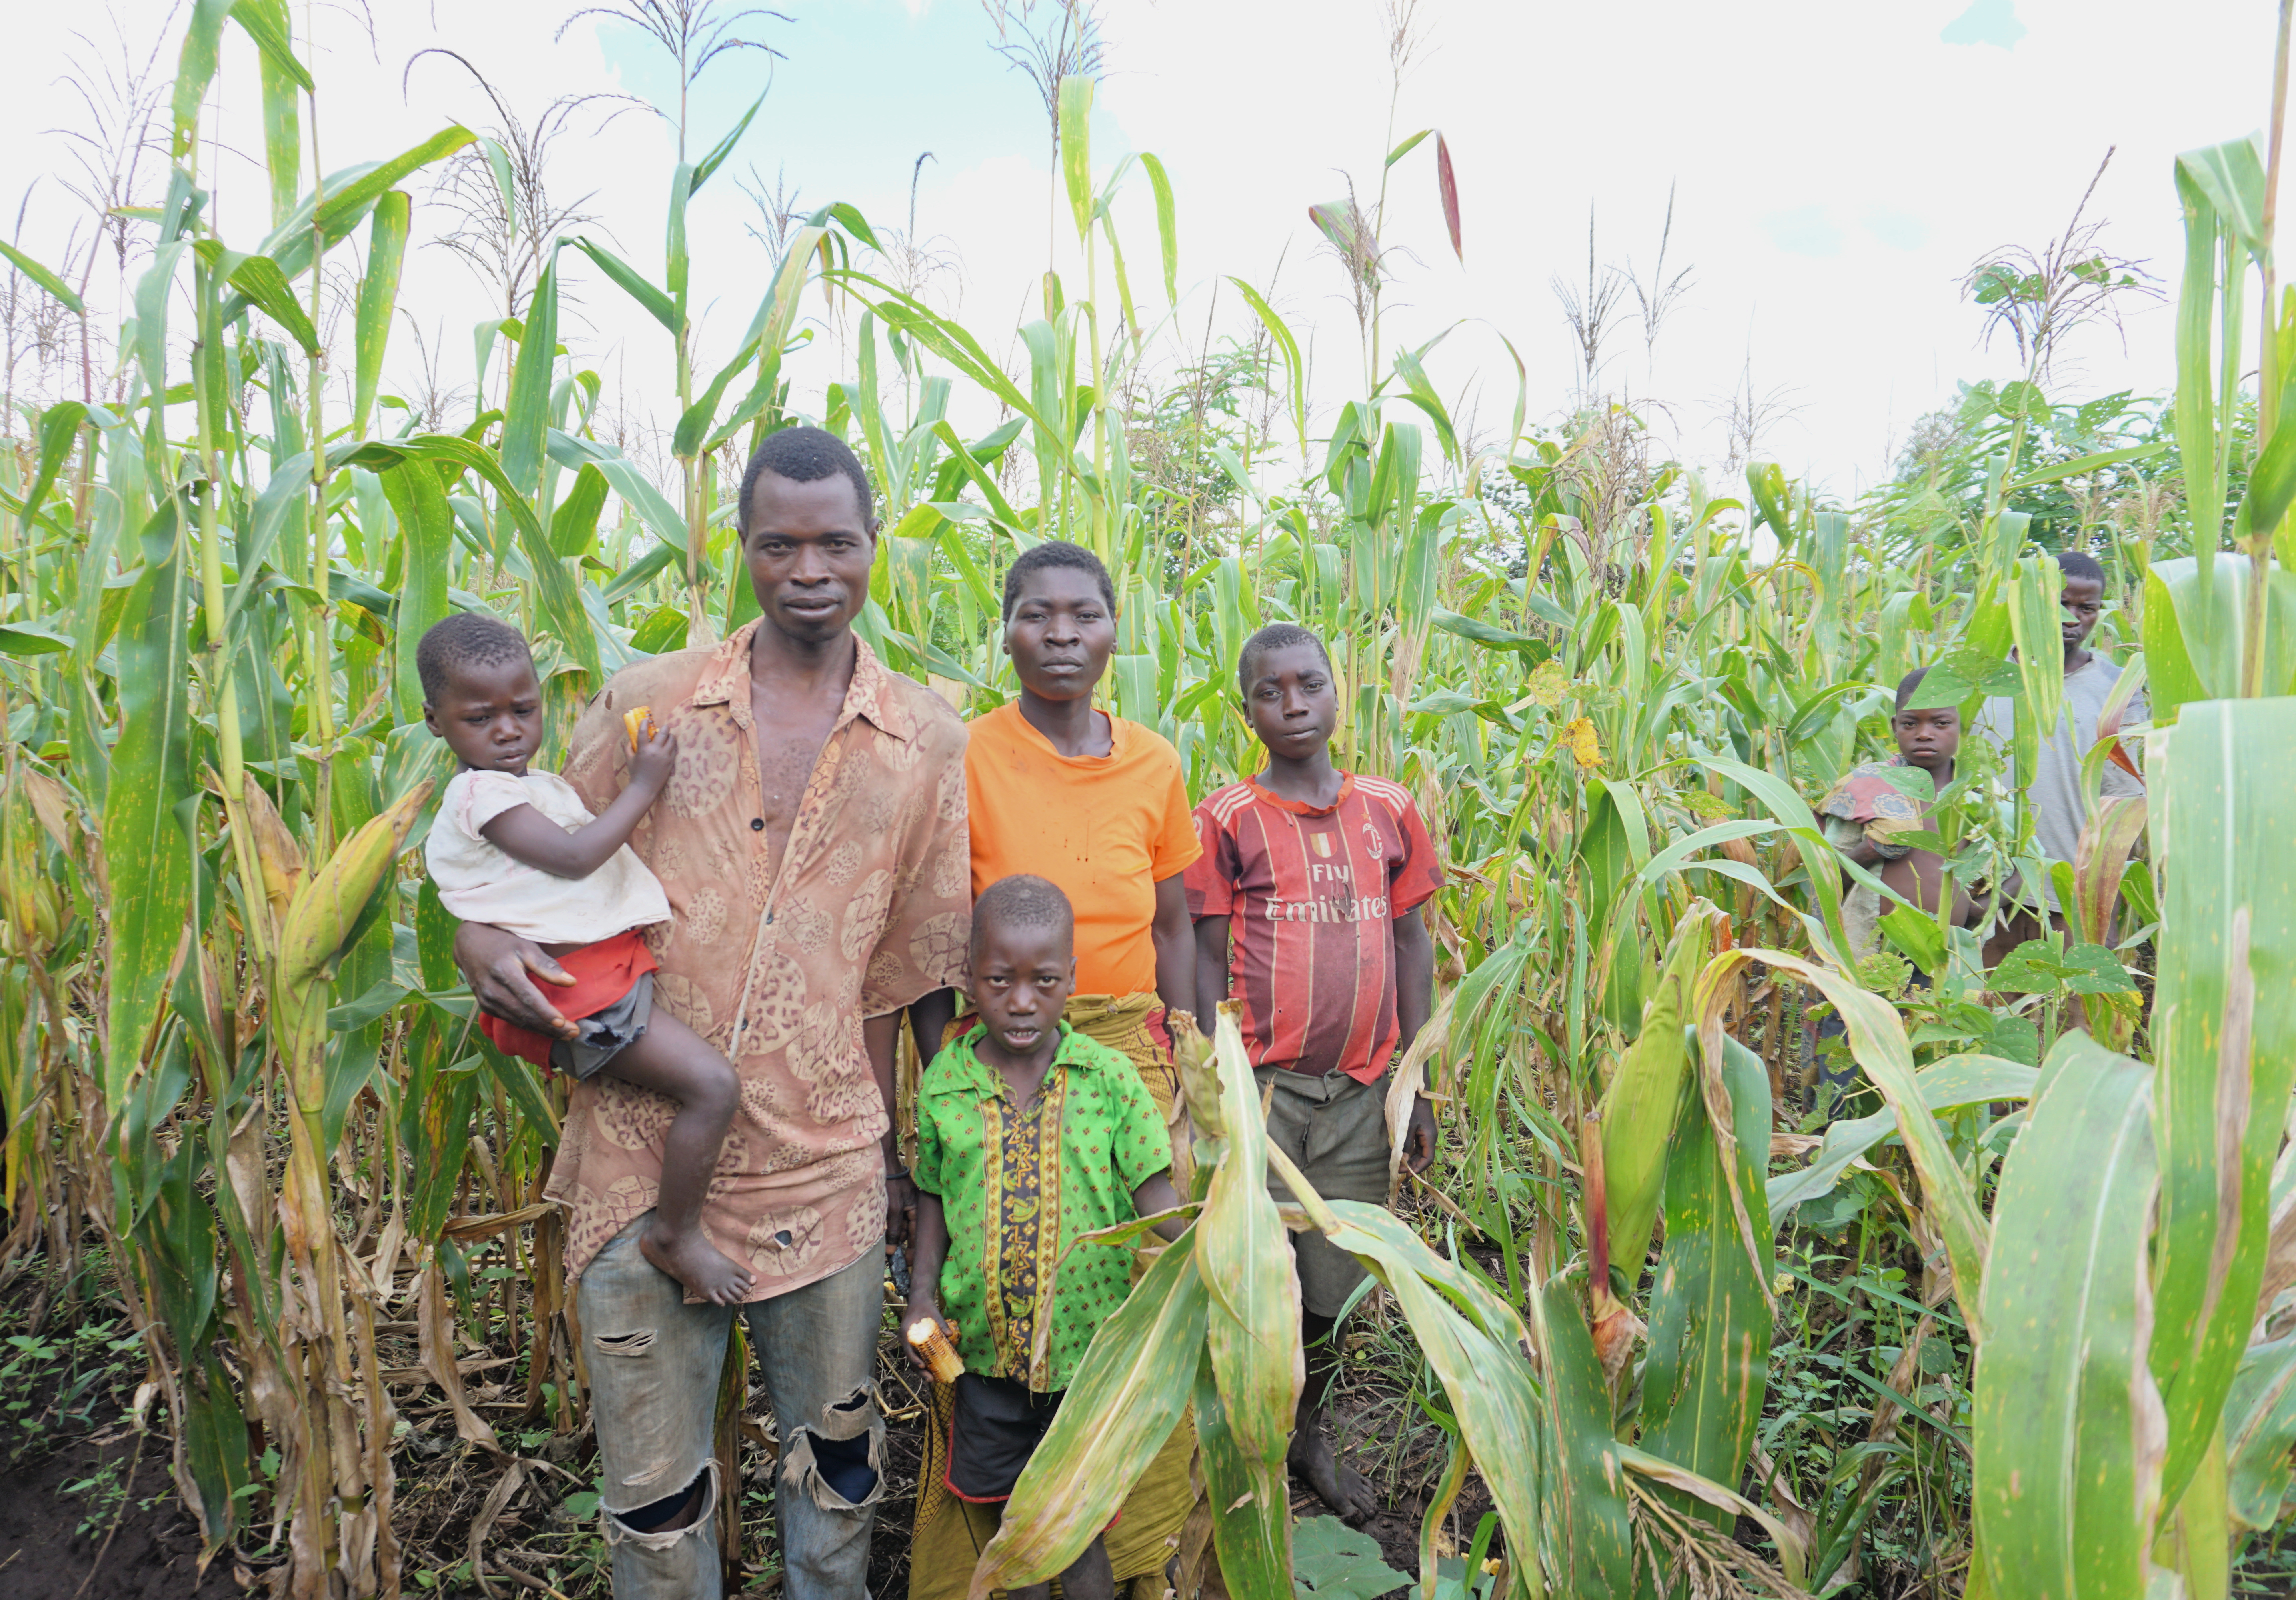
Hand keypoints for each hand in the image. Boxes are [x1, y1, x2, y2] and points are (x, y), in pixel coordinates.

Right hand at [453, 921, 578, 1038]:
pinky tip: (545, 1030)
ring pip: (518, 1021)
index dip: (545, 1013)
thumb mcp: (526, 947)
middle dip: (550, 1027)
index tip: (564, 1023)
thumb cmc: (503, 944)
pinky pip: (510, 1020)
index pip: (528, 997)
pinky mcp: (486, 1006)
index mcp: (504, 972)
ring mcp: (487, 1000)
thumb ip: (547, 966)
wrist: (470, 945)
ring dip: (542, 1031)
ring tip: (565, 1035)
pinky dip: (529, 1027)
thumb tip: (571, 982)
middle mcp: (492, 990)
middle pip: (524, 1014)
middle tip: (573, 1033)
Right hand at [629, 720, 677, 791]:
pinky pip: (674, 748)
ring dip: (670, 736)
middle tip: (664, 727)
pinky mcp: (671, 761)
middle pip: (663, 733)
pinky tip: (670, 745)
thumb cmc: (636, 773)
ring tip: (668, 736)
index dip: (644, 723)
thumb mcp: (629, 759)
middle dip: (664, 728)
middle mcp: (655, 751)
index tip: (645, 719)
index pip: (643, 732)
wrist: (645, 787)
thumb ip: (628, 748)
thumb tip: (630, 739)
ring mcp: (664, 756)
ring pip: (672, 740)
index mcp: (643, 749)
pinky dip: (672, 745)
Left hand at [884, 1170, 916, 1248]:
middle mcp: (910, 1207)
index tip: (908, 1262)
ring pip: (898, 1225)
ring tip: (884, 1242)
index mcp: (916, 1208)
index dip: (912, 1248)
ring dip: (892, 1233)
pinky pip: (891, 1218)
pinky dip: (887, 1225)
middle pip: (906, 1230)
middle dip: (898, 1241)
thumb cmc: (891, 1185)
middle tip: (891, 1253)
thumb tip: (892, 1251)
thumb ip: (894, 1230)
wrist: (883, 1164)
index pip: (915, 1233)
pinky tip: (880, 1229)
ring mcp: (901, 1204)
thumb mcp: (893, 1209)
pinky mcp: (892, 1202)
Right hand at [901, 1297, 945, 1373]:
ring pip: (913, 1359)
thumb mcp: (933, 1312)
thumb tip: (950, 1334)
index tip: (922, 1366)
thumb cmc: (925, 1306)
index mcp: (906, 1332)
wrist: (919, 1300)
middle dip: (919, 1371)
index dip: (915, 1359)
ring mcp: (908, 1342)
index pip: (908, 1349)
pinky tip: (931, 1370)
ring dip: (921, 1370)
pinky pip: (917, 1355)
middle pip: (910, 1359)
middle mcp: (905, 1339)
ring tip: (932, 1379)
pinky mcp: (913, 1343)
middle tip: (930, 1379)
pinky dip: (923, 1362)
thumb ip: (941, 1323)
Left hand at [1404, 1092, 1438, 1174]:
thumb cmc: (1411, 1107)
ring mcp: (1425, 1134)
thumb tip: (1402, 1160)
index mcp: (1429, 1138)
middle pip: (1423, 1157)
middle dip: (1412, 1166)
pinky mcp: (1420, 1130)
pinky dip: (1409, 1151)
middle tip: (1399, 1172)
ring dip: (1410, 1159)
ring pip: (1419, 1152)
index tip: (1405, 1174)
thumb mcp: (1407, 1126)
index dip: (1417, 1169)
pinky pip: (1416, 1145)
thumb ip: (1405, 1144)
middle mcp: (1429, 1138)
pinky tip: (1400, 1154)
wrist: (1415, 1091)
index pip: (1427, 1160)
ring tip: (1399, 1165)